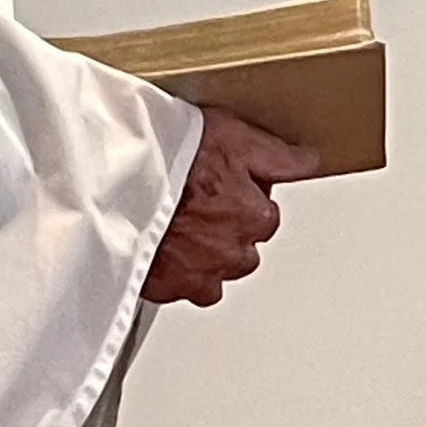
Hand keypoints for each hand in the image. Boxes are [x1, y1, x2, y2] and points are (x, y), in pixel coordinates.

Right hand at [141, 107, 319, 305]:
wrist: (116, 182)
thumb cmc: (171, 158)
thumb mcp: (236, 137)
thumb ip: (279, 157)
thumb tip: (309, 162)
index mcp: (255, 217)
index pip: (266, 216)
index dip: (243, 197)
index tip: (223, 186)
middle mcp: (233, 253)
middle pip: (241, 249)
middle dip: (225, 232)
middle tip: (196, 205)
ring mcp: (200, 274)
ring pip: (213, 274)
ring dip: (202, 257)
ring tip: (177, 228)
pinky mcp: (167, 289)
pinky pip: (179, 287)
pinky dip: (174, 273)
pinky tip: (160, 248)